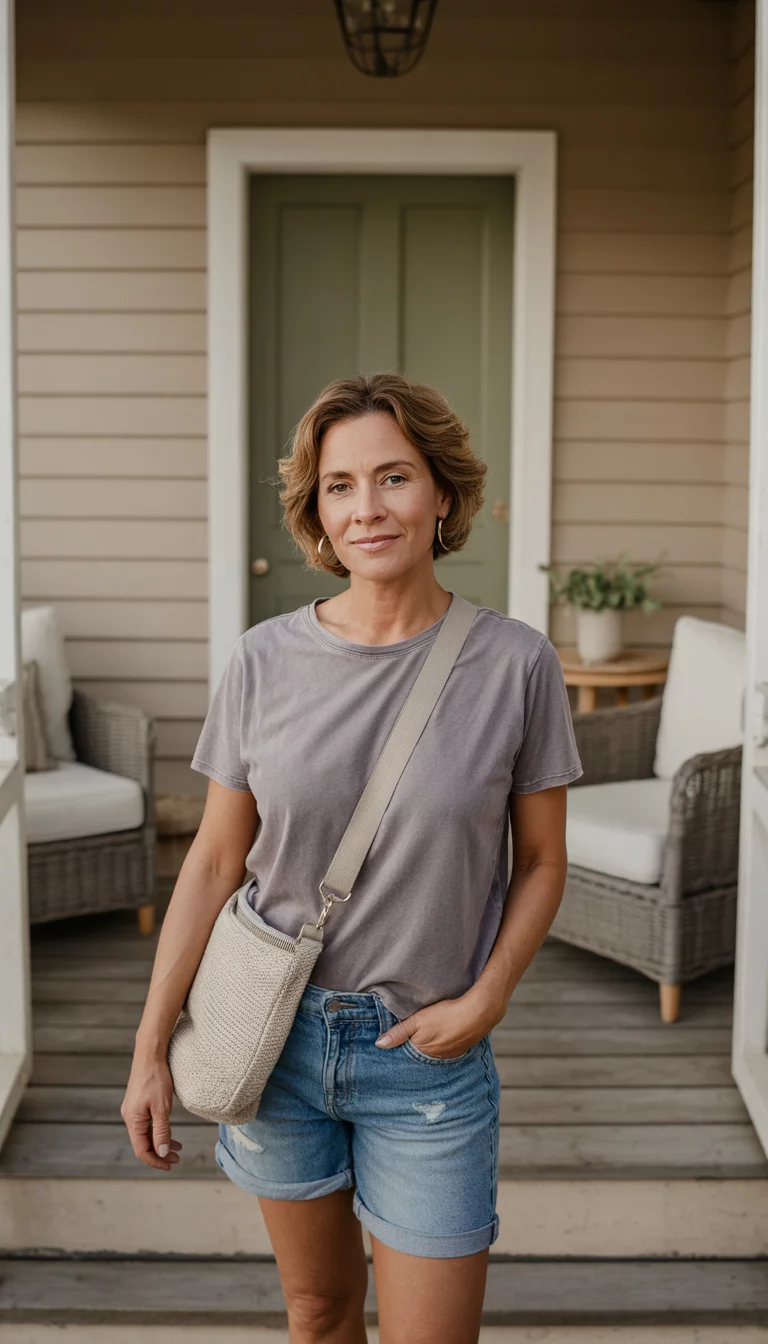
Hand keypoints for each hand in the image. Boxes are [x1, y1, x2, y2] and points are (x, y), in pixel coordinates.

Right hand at [120, 1048, 182, 1171]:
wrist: (149, 1054)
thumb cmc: (156, 1078)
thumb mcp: (162, 1107)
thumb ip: (161, 1131)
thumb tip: (161, 1153)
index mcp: (133, 1120)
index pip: (142, 1150)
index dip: (155, 1161)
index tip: (170, 1165)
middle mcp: (129, 1117)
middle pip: (143, 1144)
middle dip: (160, 1153)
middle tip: (177, 1159)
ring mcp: (133, 1110)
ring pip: (146, 1134)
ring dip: (160, 1142)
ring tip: (178, 1148)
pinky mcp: (138, 1104)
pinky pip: (147, 1124)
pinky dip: (158, 1131)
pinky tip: (169, 1133)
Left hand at [374, 989, 502, 1059]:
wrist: (478, 1013)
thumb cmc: (446, 1015)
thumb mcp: (418, 1020)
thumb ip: (399, 1032)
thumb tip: (379, 1045)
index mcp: (422, 1051)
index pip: (405, 1055)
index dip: (400, 1049)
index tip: (394, 1047)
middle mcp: (434, 1058)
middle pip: (419, 1055)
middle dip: (414, 1050)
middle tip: (412, 1040)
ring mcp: (449, 1055)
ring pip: (433, 1053)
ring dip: (430, 1047)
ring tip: (428, 1037)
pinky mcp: (460, 1050)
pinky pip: (446, 1050)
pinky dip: (442, 1045)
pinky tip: (443, 1036)